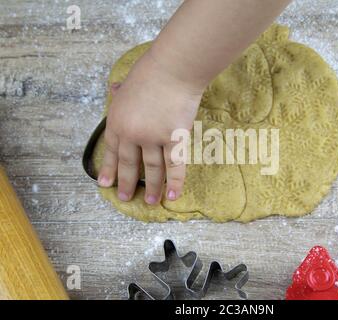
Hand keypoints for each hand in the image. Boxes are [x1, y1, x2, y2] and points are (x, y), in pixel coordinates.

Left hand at [97, 52, 202, 203]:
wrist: (171, 70)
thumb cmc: (150, 71)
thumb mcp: (127, 82)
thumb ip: (121, 92)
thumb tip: (115, 89)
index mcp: (117, 120)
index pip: (111, 150)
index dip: (108, 168)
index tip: (105, 183)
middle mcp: (132, 134)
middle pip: (129, 163)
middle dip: (127, 183)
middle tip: (125, 198)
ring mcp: (152, 139)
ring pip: (151, 169)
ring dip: (151, 188)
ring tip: (150, 202)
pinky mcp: (173, 139)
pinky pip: (175, 165)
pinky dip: (174, 182)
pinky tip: (173, 196)